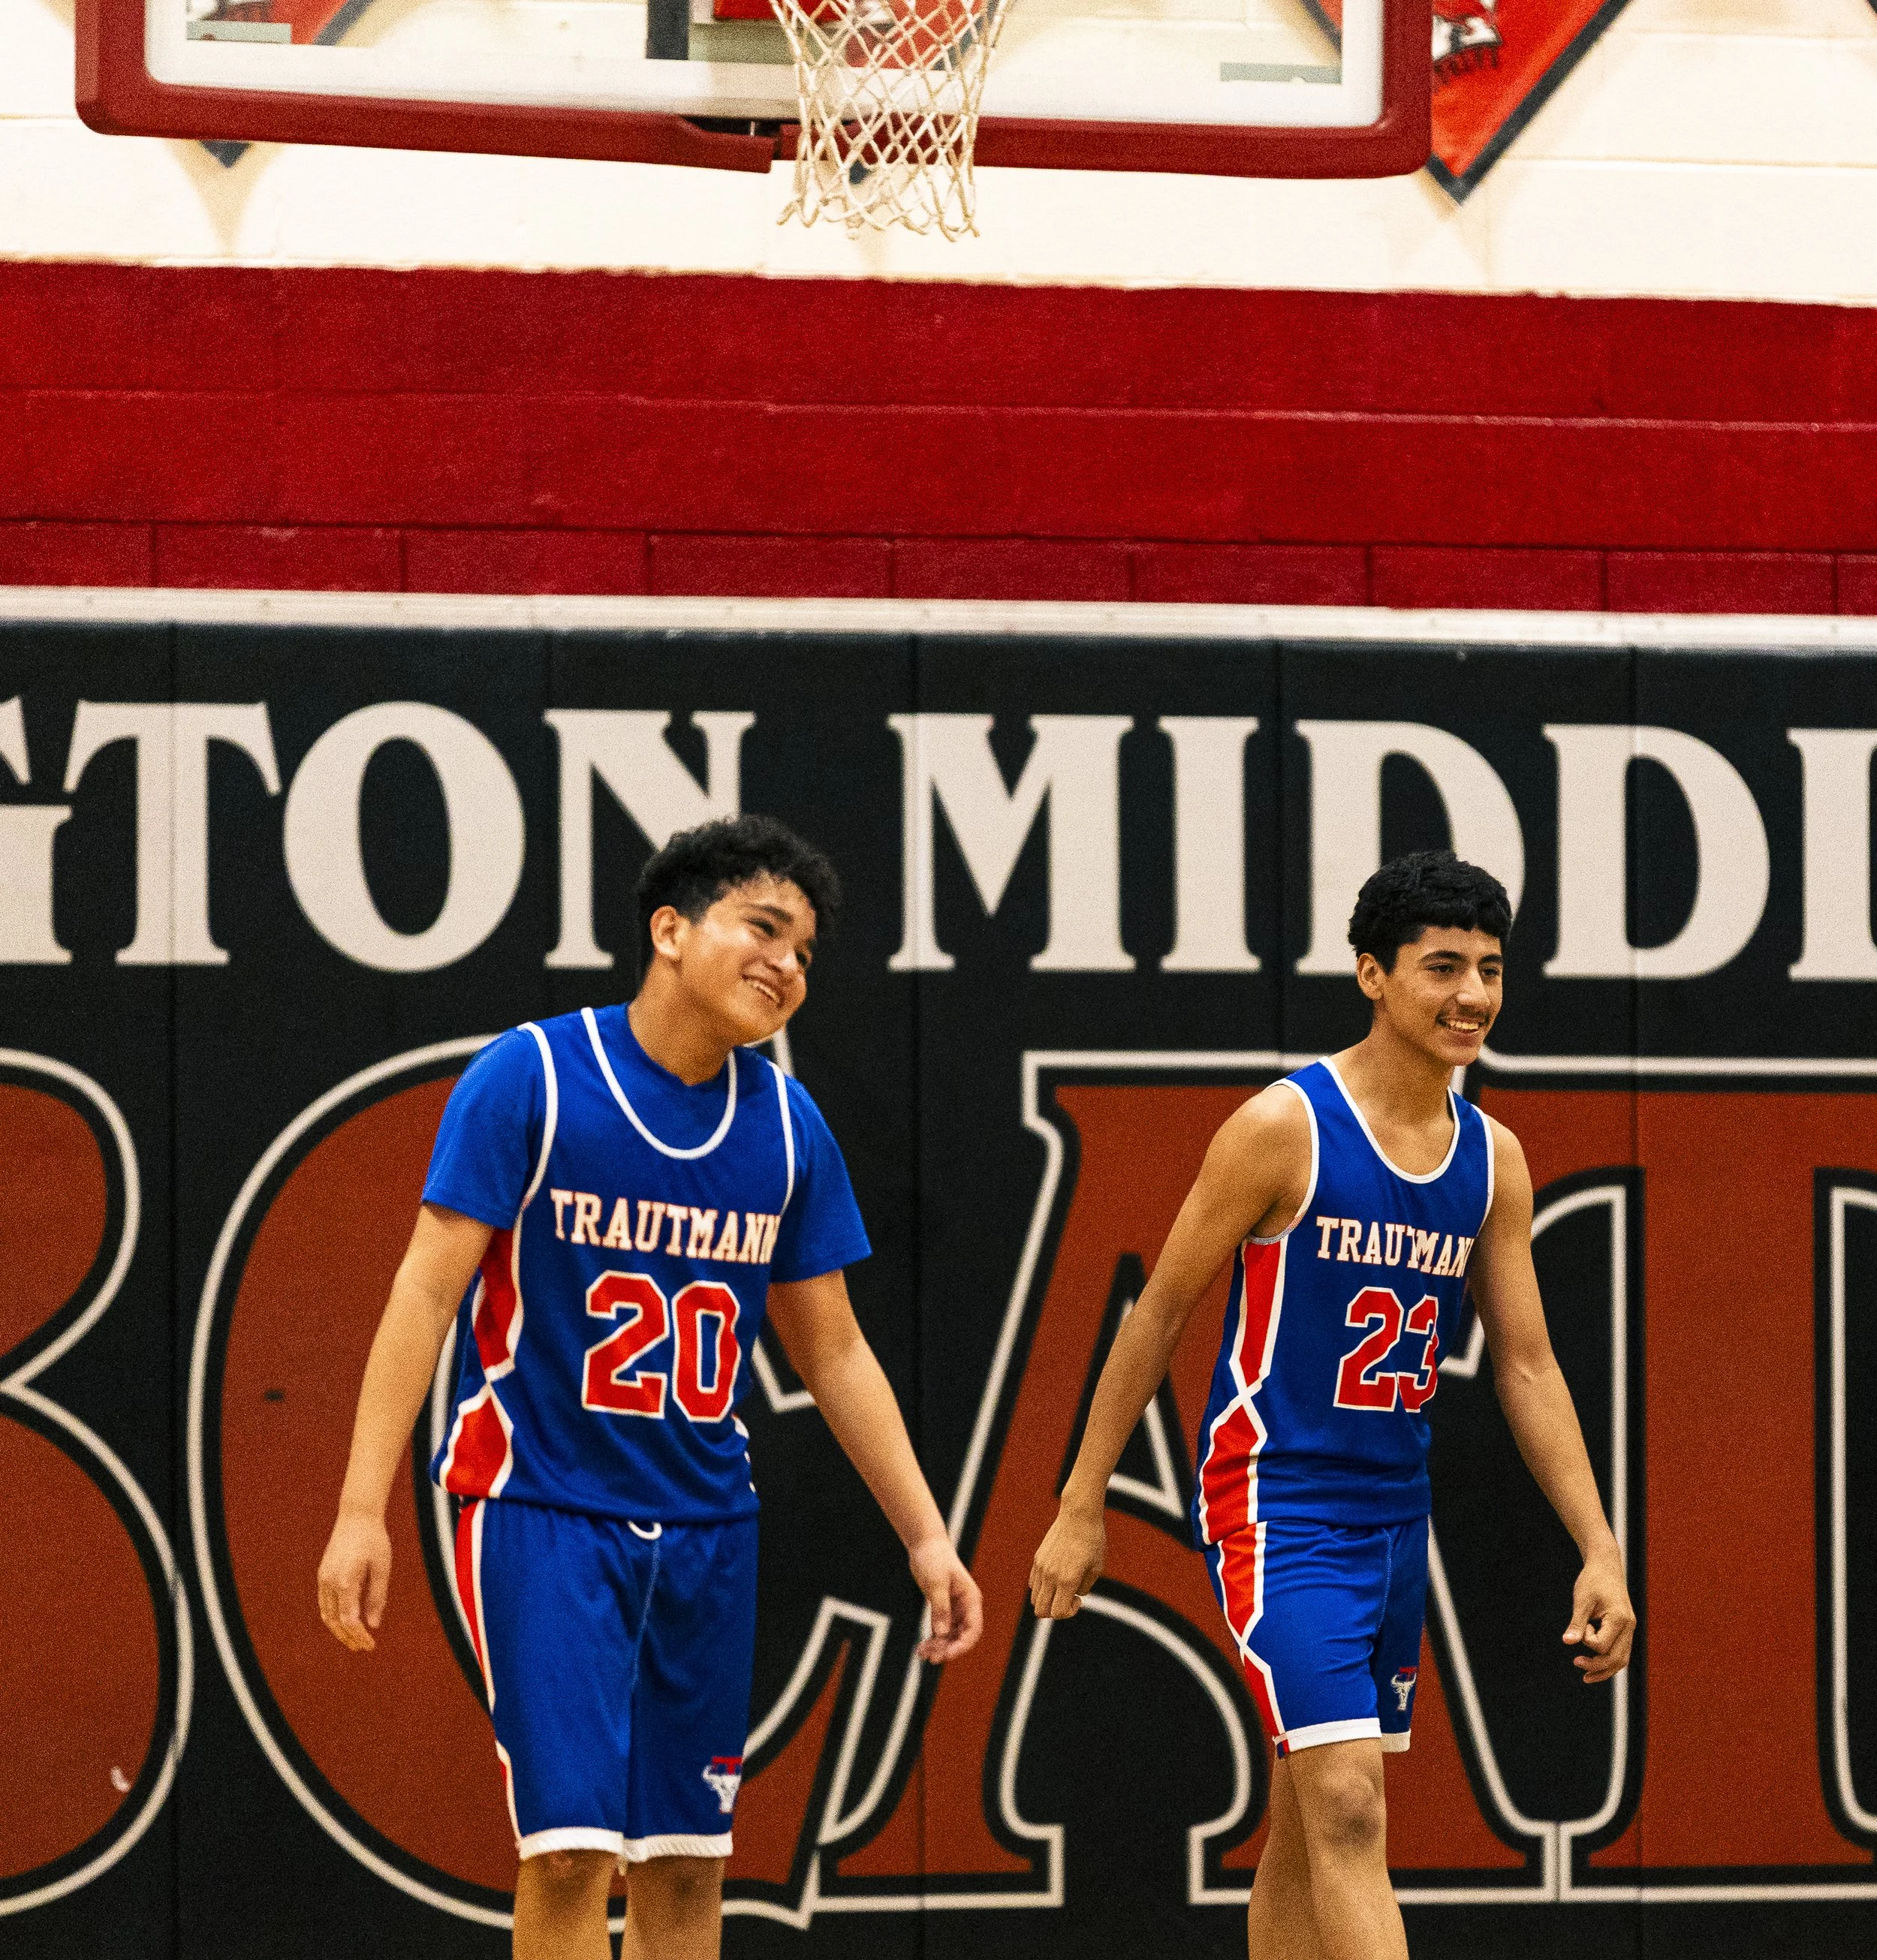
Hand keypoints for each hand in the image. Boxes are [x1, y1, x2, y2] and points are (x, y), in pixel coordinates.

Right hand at [318, 1512, 392, 1652]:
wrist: (357, 1516)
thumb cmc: (374, 1539)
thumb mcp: (382, 1567)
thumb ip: (377, 1597)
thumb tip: (373, 1625)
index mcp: (345, 1582)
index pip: (349, 1620)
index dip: (359, 1636)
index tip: (370, 1646)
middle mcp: (329, 1582)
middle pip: (334, 1621)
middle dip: (347, 1638)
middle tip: (362, 1648)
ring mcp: (323, 1578)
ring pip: (326, 1614)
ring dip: (338, 1629)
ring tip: (353, 1639)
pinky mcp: (322, 1574)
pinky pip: (324, 1602)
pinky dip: (332, 1616)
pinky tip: (345, 1620)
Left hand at [909, 1534, 982, 1662]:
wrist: (925, 1545)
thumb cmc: (934, 1559)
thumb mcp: (936, 1584)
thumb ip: (940, 1608)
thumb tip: (942, 1634)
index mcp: (971, 1600)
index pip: (973, 1630)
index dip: (962, 1645)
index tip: (947, 1655)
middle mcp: (966, 1607)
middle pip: (962, 1637)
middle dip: (948, 1649)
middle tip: (931, 1658)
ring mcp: (954, 1609)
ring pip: (950, 1636)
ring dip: (939, 1647)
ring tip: (922, 1654)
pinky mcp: (942, 1609)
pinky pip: (940, 1631)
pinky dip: (932, 1640)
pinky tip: (921, 1649)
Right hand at [1029, 1499, 1103, 1619]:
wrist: (1079, 1515)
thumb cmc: (1093, 1540)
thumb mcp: (1097, 1568)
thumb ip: (1084, 1587)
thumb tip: (1074, 1595)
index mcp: (1067, 1579)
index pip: (1058, 1612)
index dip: (1068, 1613)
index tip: (1078, 1599)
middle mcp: (1051, 1575)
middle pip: (1041, 1610)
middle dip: (1055, 1611)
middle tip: (1069, 1597)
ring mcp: (1041, 1567)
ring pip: (1035, 1598)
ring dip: (1048, 1600)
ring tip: (1063, 1587)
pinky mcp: (1037, 1558)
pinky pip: (1033, 1583)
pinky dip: (1042, 1588)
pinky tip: (1056, 1577)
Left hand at [1564, 1545, 1634, 1682]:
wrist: (1606, 1566)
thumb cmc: (1592, 1580)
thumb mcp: (1581, 1600)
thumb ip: (1576, 1623)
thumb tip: (1567, 1642)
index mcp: (1620, 1619)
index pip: (1602, 1644)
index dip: (1587, 1639)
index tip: (1582, 1623)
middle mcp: (1629, 1627)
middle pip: (1617, 1659)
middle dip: (1597, 1666)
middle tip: (1576, 1663)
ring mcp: (1630, 1629)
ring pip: (1621, 1659)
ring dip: (1604, 1669)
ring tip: (1586, 1676)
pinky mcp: (1625, 1629)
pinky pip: (1620, 1652)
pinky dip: (1609, 1661)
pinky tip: (1595, 1666)